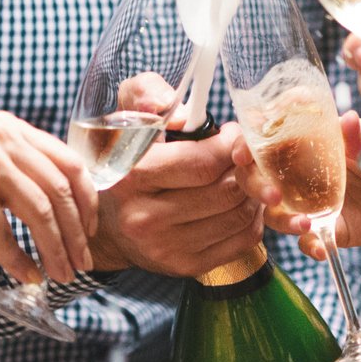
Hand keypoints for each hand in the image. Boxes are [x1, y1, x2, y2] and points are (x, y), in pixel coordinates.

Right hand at [0, 112, 97, 285]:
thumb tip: (62, 209)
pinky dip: (20, 261)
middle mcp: (3, 138)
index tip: (91, 230)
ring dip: (56, 250)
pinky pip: (7, 236)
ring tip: (62, 275)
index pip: (69, 162)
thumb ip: (16, 171)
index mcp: (10, 128)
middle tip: (83, 262)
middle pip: (60, 190)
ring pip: (41, 213)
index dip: (87, 200)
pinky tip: (27, 277)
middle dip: (77, 232)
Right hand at [90, 122, 263, 277]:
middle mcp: (145, 218)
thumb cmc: (126, 161)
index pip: (203, 163)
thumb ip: (146, 94)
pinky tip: (239, 202)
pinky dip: (253, 217)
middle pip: (227, 191)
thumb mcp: (126, 117)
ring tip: (241, 176)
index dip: (230, 145)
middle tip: (241, 155)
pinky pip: (243, 240)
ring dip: (253, 192)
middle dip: (245, 167)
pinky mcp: (185, 267)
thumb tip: (180, 112)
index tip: (232, 135)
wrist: (108, 222)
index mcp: (132, 177)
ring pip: (240, 215)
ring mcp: (166, 248)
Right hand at [233, 112, 360, 258]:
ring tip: (305, 225)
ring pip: (275, 210)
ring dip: (281, 219)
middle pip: (257, 173)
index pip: (267, 133)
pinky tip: (322, 248)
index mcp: (308, 138)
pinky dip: (310, 246)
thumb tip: (347, 120)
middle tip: (273, 194)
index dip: (248, 138)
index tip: (245, 148)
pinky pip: (306, 240)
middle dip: (254, 183)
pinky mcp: (324, 227)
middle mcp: (299, 169)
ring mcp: (309, 200)